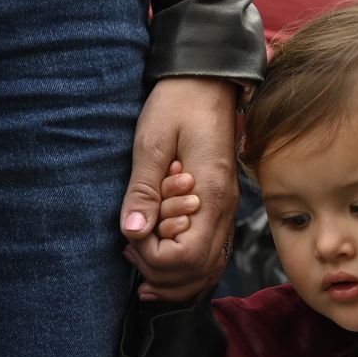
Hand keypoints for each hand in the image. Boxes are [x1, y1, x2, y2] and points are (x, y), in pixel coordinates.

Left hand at [120, 77, 238, 302]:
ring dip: (173, 276)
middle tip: (130, 250)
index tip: (132, 234)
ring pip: (208, 270)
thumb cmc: (177, 104)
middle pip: (199, 272)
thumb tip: (132, 232)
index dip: (153, 255)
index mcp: (210, 195)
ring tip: (140, 258)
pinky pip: (211, 255)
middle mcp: (224, 210)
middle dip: (159, 271)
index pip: (186, 256)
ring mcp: (226, 211)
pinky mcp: (221, 208)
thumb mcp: (152, 142)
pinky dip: (187, 267)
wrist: (207, 80)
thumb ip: (143, 190)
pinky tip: (160, 256)